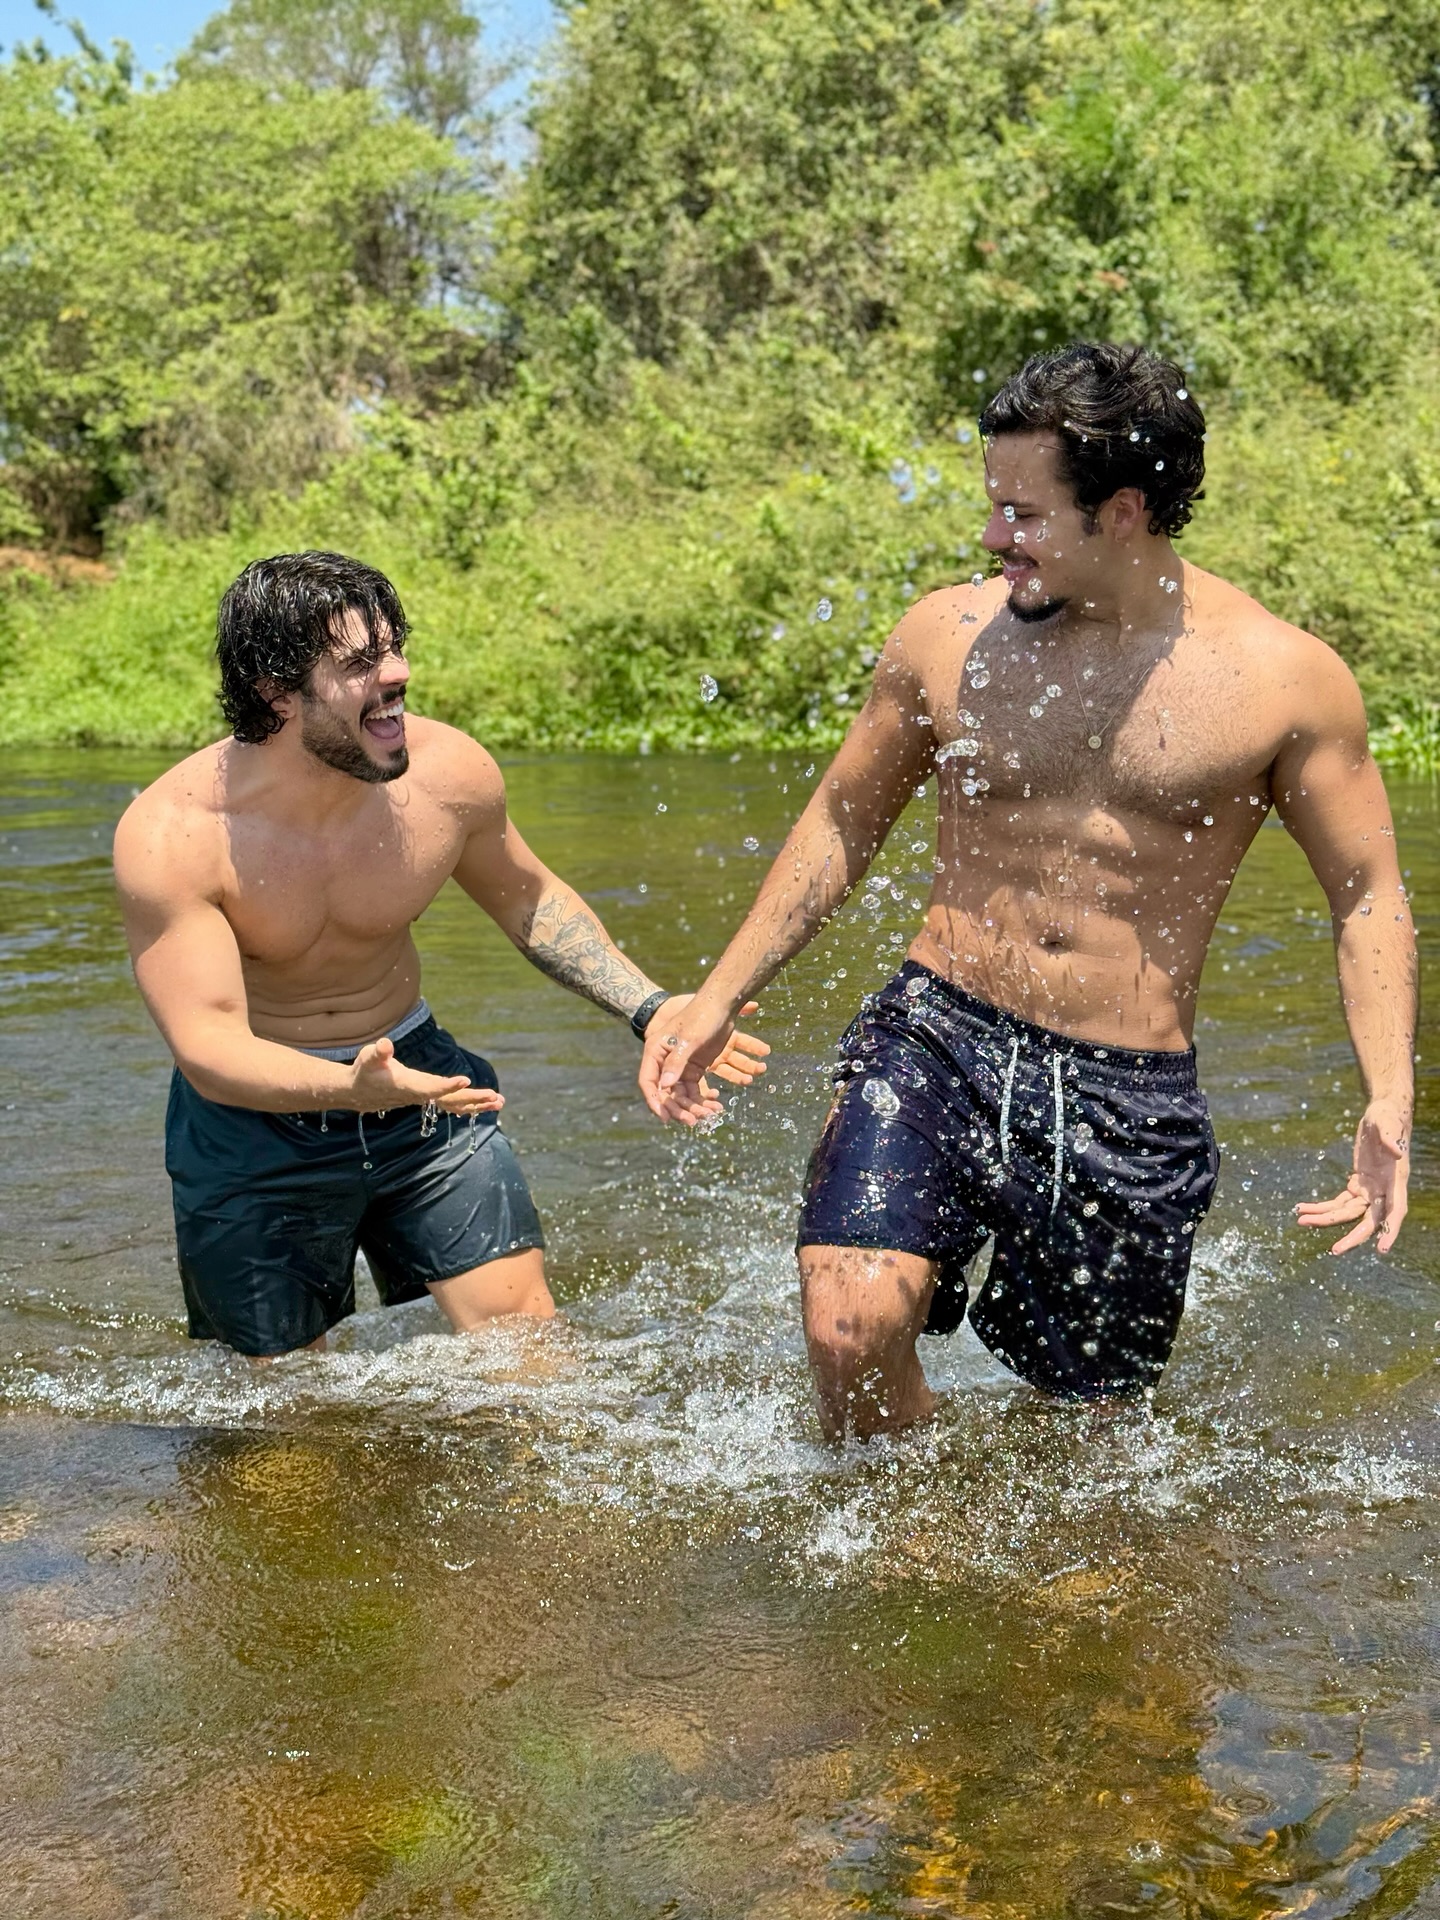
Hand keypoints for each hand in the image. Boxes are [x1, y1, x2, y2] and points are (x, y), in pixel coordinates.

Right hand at [349, 1036, 505, 1116]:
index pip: (430, 1088)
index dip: (446, 1086)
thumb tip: (385, 1044)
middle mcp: (419, 1095)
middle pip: (450, 1100)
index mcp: (408, 1085)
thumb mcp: (368, 1057)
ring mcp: (425, 1097)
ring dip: (477, 1103)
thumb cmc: (365, 1071)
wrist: (358, 1091)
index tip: (465, 1080)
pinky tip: (485, 1105)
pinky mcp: (427, 1096)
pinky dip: (468, 1104)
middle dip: (473, 1098)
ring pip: (454, 1104)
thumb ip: (378, 1052)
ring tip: (499, 1102)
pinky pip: (451, 1104)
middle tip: (496, 1097)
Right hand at [639, 995, 766, 1125]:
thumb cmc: (701, 1016)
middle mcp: (664, 1060)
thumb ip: (677, 1062)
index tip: (666, 1117)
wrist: (721, 1005)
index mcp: (656, 1050)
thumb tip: (665, 1087)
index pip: (648, 1081)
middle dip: (679, 1108)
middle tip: (693, 1121)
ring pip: (682, 1093)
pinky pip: (696, 1089)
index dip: (654, 1101)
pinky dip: (704, 1099)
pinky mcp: (694, 1067)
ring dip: (694, 1106)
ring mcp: (680, 1065)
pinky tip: (716, 1104)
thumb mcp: (689, 1039)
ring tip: (710, 1114)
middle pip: (666, 1092)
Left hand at [1294, 1100, 1408, 1253]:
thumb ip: (1391, 1136)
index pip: (1396, 1210)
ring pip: (1348, 1213)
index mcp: (1396, 1179)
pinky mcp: (1357, 1184)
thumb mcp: (1387, 1122)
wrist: (1382, 1113)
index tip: (1382, 1249)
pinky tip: (1303, 1208)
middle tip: (1334, 1250)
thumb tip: (1397, 1151)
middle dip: (1353, 1237)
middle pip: (1370, 1220)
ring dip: (1325, 1219)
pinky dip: (1321, 1206)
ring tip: (1301, 1220)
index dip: (1390, 1230)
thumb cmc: (1388, 1117)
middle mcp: (1384, 1189)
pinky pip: (1338, 1201)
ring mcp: (1370, 1189)